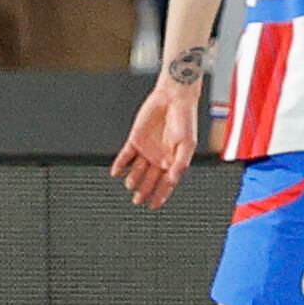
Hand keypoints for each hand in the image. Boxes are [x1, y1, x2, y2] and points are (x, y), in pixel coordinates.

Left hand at [111, 69, 199, 209]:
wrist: (173, 99)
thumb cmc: (185, 119)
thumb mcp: (187, 145)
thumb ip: (180, 164)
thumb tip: (173, 180)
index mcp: (173, 160)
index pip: (166, 183)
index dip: (160, 195)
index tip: (154, 205)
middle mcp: (159, 157)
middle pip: (149, 179)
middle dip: (144, 191)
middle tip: (138, 201)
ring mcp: (147, 149)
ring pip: (137, 169)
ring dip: (133, 179)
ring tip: (130, 186)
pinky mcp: (136, 139)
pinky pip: (126, 155)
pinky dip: (120, 164)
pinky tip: (115, 172)